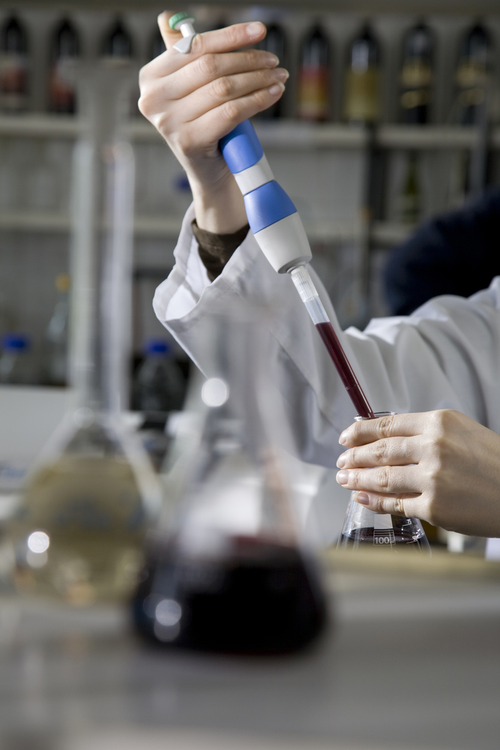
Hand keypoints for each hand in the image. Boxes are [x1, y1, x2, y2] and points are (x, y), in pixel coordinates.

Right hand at [138, 13, 287, 232]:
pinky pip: (231, 112)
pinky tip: (272, 94)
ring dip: (258, 80)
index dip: (229, 36)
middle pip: (210, 66)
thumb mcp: (192, 88)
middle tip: (274, 62)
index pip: (193, 46)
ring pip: (223, 88)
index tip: (260, 30)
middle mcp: (153, 99)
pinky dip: (257, 100)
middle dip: (248, 60)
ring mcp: (168, 122)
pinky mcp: (189, 141)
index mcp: (150, 78)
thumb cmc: (204, 125)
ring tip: (279, 77)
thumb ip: (185, 56)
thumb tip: (170, 17)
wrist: (208, 172)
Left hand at [335, 409, 499, 537]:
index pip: (387, 424)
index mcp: (440, 422)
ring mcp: (433, 478)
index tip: (346, 436)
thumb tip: (387, 437)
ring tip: (344, 479)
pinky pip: (396, 503)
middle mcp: (434, 447)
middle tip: (341, 460)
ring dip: (357, 478)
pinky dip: (374, 500)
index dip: (360, 432)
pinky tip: (362, 497)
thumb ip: (426, 432)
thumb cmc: (495, 463)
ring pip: (382, 477)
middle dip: (354, 456)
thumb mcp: (463, 432)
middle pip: (379, 450)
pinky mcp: (435, 507)